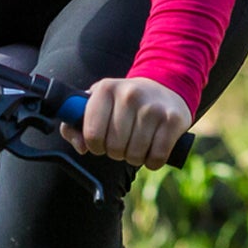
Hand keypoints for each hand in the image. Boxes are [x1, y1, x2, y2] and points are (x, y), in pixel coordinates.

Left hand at [59, 77, 192, 170]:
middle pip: (114, 148)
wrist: (165, 86)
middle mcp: (129, 95)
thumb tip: (81, 147)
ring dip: (134, 157)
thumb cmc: (123, 102)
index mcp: (106, 89)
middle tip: (122, 142)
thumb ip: (75, 125)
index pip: (92, 134)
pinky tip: (152, 149)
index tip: (100, 142)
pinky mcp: (172, 120)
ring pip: (135, 155)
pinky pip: (156, 157)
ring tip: (137, 144)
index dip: (94, 146)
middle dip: (116, 152)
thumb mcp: (97, 103)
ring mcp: (152, 107)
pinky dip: (152, 161)